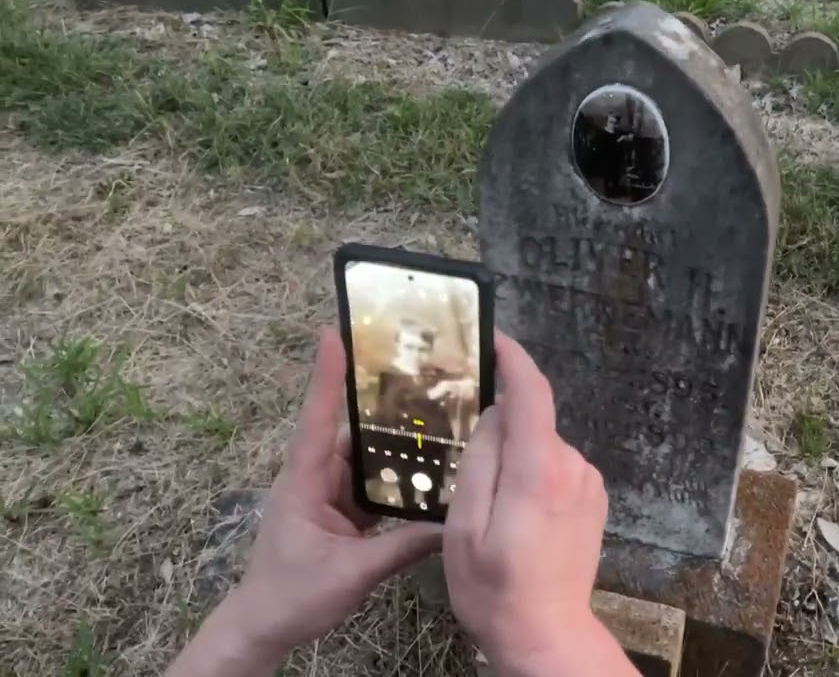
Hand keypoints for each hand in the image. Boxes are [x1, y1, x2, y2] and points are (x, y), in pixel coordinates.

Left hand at [223, 326, 443, 653]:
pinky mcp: (343, 514)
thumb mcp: (351, 573)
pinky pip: (374, 486)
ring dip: (398, 444)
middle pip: (354, 432)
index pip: (317, 418)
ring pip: (369, 459)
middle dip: (384, 404)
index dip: (327, 376)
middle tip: (421, 373)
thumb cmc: (292, 596)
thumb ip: (402, 547)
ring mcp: (330, 495)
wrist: (264, 628)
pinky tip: (431, 471)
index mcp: (306, 481)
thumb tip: (451, 525)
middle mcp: (317, 478)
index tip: (334, 332)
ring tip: (440, 418)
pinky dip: (399, 478)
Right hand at [443, 332, 609, 667]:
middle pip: (532, 423)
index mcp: (540, 469)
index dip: (513, 359)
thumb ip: (479, 461)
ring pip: (541, 448)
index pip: (533, 392)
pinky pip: (555, 469)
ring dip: (515, 460)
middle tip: (463, 461)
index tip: (491, 340)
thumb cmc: (495, 588)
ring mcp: (589, 483)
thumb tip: (493, 415)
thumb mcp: (463, 527)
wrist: (547, 634)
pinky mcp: (594, 500)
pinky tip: (515, 517)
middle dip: (499, 429)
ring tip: (489, 506)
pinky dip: (532, 477)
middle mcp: (573, 466)